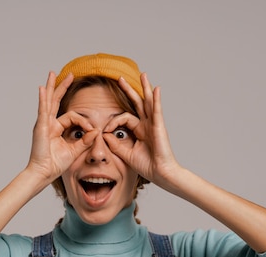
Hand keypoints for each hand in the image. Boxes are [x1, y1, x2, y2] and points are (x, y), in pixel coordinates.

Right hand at [27, 72, 96, 184]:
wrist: (44, 172)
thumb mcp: (74, 150)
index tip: (93, 131)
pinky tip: (43, 88)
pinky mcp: (40, 127)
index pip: (72, 117)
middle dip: (62, 87)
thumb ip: (85, 140)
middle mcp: (49, 123)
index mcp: (56, 128)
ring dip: (52, 86)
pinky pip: (43, 110)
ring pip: (49, 101)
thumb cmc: (55, 164)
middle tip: (69, 74)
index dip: (84, 122)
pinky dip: (43, 99)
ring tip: (52, 74)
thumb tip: (96, 131)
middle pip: (56, 101)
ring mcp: (43, 124)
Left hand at [103, 73, 180, 188]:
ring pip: (148, 102)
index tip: (105, 129)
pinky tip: (155, 89)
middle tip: (120, 78)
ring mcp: (154, 124)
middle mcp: (147, 125)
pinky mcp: (159, 127)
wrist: (160, 173)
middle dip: (129, 90)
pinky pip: (157, 110)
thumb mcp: (126, 154)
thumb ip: (115, 144)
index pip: (124, 118)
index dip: (113, 121)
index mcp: (140, 130)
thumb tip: (104, 134)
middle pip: (138, 103)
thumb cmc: (147, 165)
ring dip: (145, 88)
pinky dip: (156, 99)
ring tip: (143, 75)